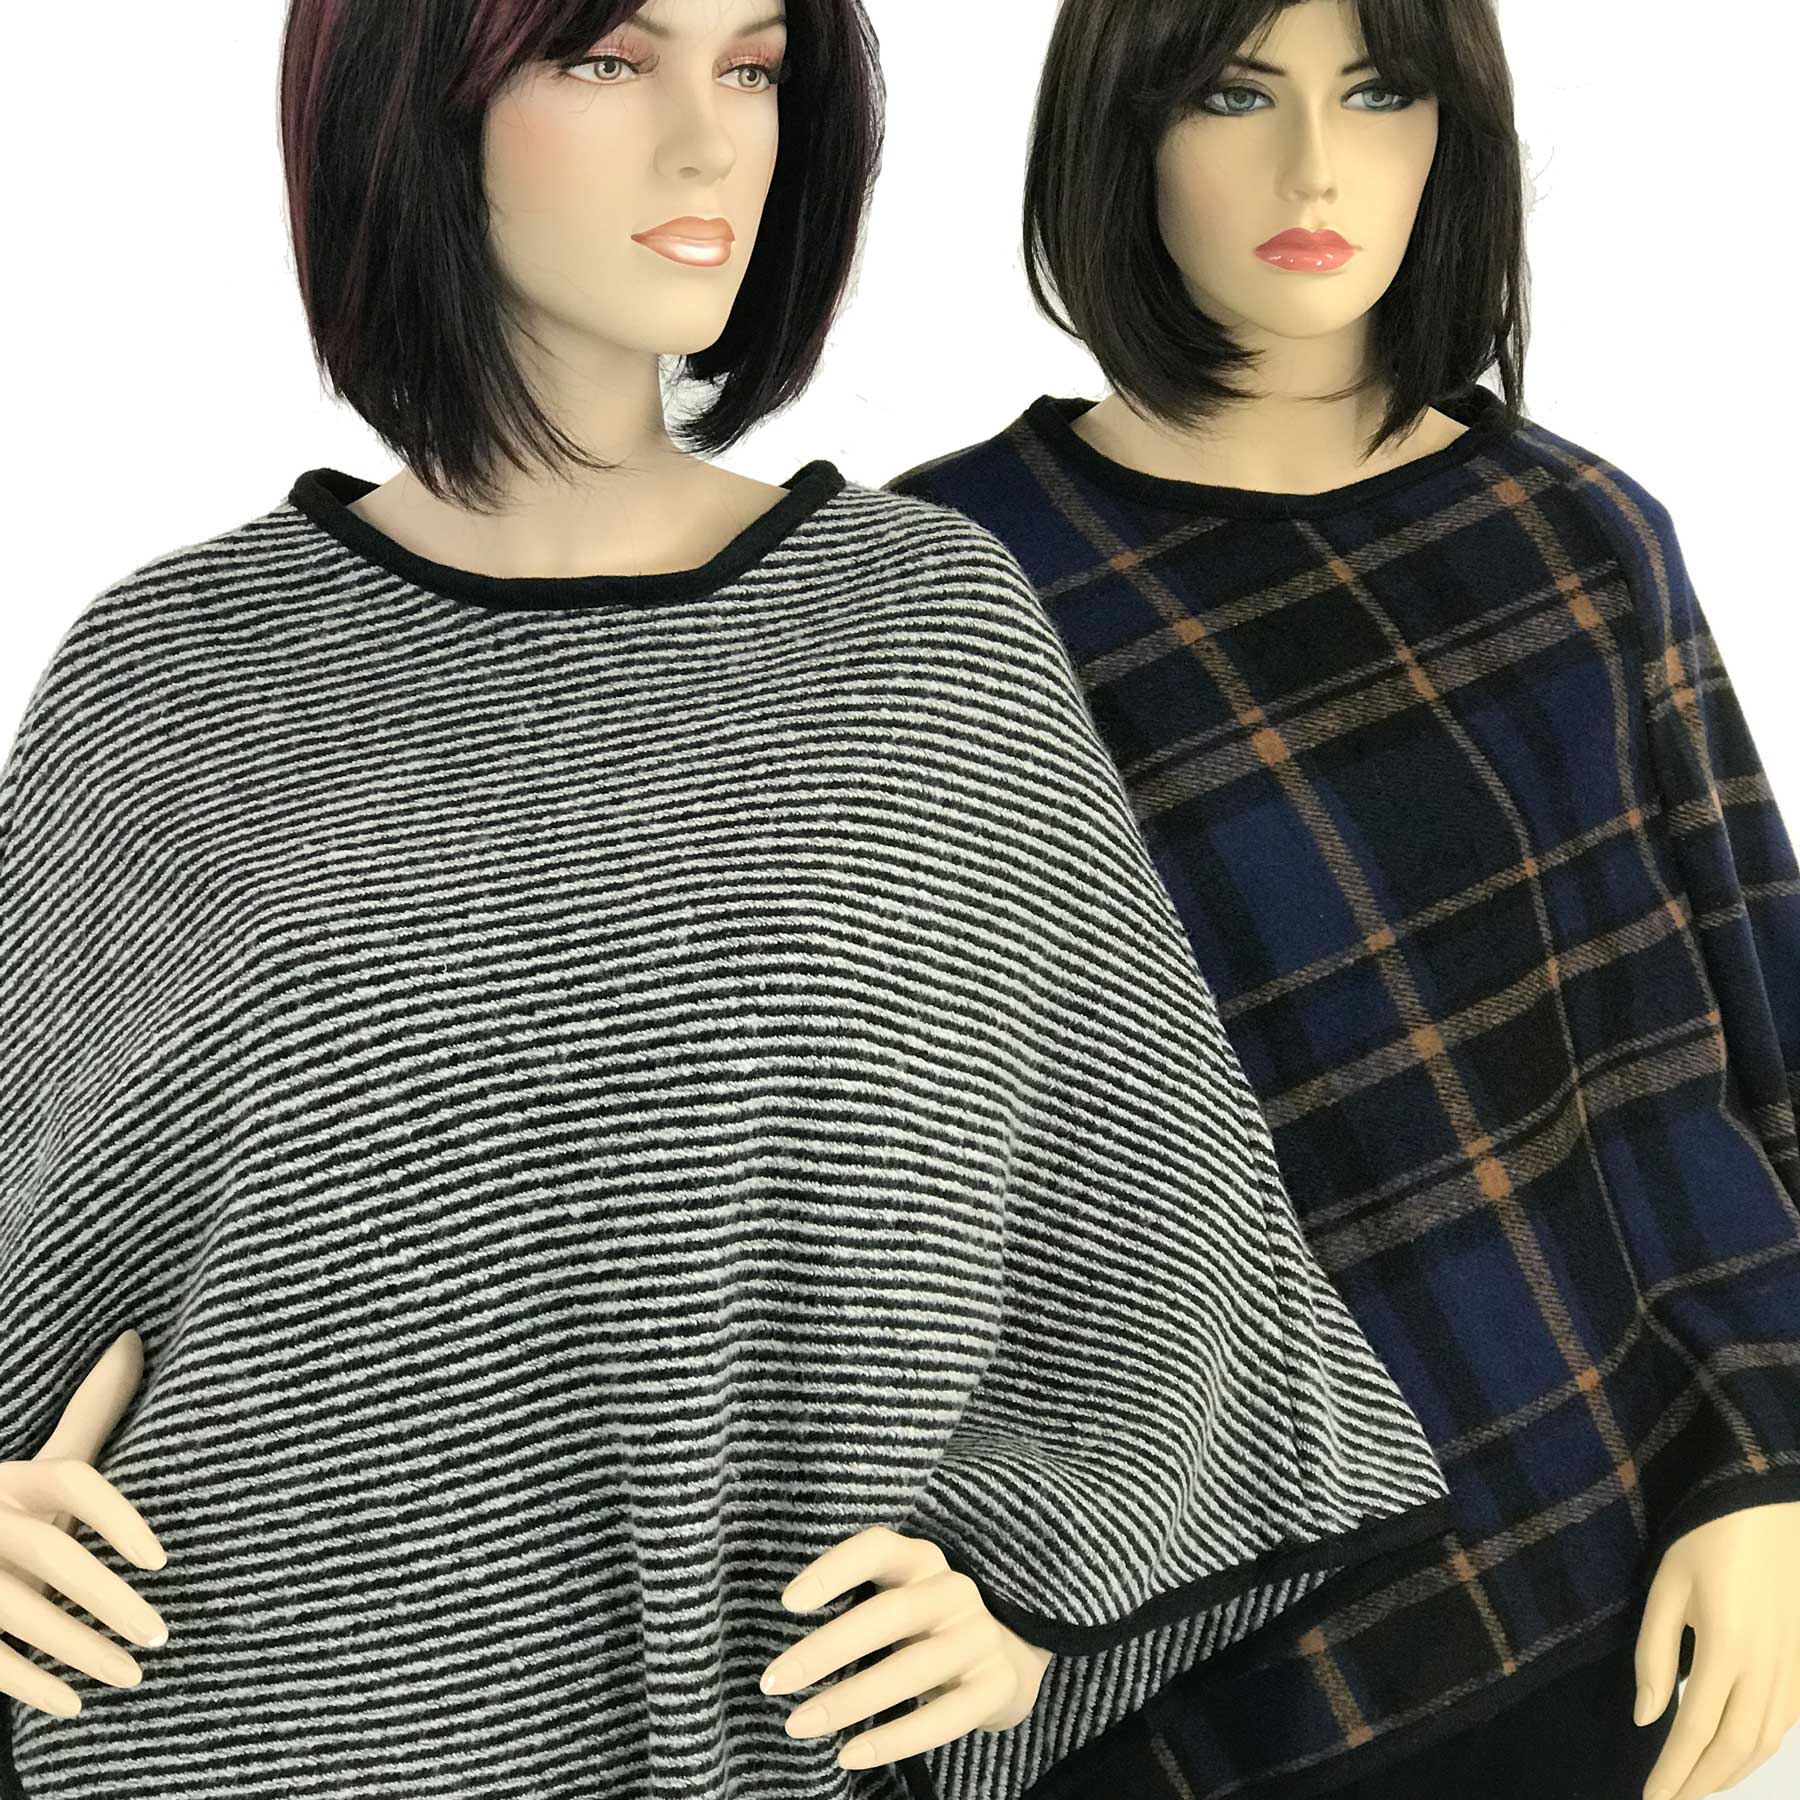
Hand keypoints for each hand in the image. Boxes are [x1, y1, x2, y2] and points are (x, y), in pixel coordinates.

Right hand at [0, 1327, 169, 1719]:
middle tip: (161, 1635)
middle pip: (56, 1555)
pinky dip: (29, 1686)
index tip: (161, 1560)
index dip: (118, 1517)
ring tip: (132, 1676)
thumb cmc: (12, 1500)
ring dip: (79, 1651)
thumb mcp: (45, 1458)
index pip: (74, 1478)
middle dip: (108, 1599)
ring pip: (23, 1614)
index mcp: (19, 1476)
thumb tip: (134, 1338)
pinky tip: (72, 1704)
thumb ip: (93, 1409)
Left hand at [760, 1523, 1054, 1770]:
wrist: (1010, 1659)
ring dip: (849, 1701)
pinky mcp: (998, 1684)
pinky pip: (943, 1717)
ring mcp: (980, 1637)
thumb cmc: (928, 1627)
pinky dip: (893, 1740)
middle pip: (888, 1614)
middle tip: (773, 1682)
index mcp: (921, 1560)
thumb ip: (858, 1603)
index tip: (788, 1602)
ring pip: (911, 1669)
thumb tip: (787, 1648)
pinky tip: (849, 1754)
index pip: (877, 1548)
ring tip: (797, 1725)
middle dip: (825, 1650)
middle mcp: (953, 1590)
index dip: (833, 1570)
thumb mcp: (900, 1598)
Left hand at [1636, 1500, 1799, 1799]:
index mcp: (1726, 1650)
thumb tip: (1647, 1718)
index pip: (1695, 1730)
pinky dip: (1760, 1748)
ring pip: (1766, 1741)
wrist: (1771, 1507)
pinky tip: (1737, 1752)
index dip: (1673, 1772)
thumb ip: (1655, 1653)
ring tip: (1697, 1785)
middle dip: (1702, 1782)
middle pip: (1736, 1747)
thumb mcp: (1667, 1586)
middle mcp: (1767, 1669)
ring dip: (1732, 1771)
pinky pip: (1785, 1722)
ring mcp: (1794, 1669)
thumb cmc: (1709, 1539)